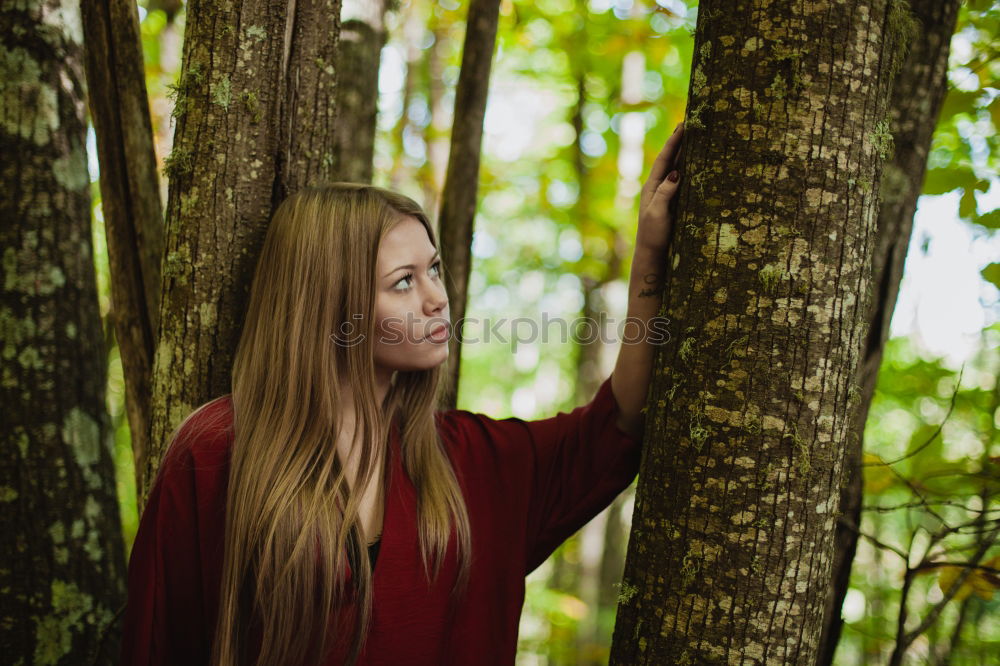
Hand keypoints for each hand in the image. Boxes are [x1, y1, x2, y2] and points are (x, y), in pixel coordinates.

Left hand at [636, 122, 683, 253]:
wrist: (652, 253)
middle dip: (680, 142)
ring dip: (686, 153)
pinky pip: (684, 181)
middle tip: (690, 123)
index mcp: (652, 187)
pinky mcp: (675, 203)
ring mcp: (666, 195)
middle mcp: (658, 187)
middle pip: (671, 159)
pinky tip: (698, 164)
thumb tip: (676, 173)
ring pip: (677, 168)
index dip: (674, 142)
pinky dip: (690, 169)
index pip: (665, 159)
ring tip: (695, 137)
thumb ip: (665, 193)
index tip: (683, 125)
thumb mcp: (658, 213)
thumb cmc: (654, 235)